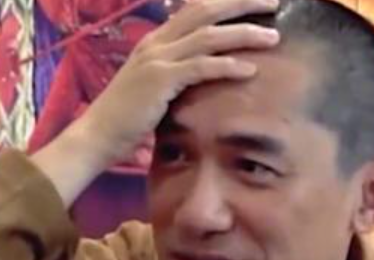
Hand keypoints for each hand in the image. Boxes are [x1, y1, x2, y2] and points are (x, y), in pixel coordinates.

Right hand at [71, 0, 280, 166]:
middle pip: (207, 10)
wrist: (98, 133)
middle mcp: (157, 41)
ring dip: (244, 34)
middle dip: (243, 3)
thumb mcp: (153, 84)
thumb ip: (176, 71)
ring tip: (273, 37)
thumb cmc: (128, 114)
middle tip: (274, 2)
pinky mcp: (161, 80)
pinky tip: (250, 70)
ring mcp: (158, 58)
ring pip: (209, 36)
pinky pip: (201, 67)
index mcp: (157, 39)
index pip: (196, 8)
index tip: (256, 0)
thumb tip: (204, 71)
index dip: (227, 1)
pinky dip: (228, 66)